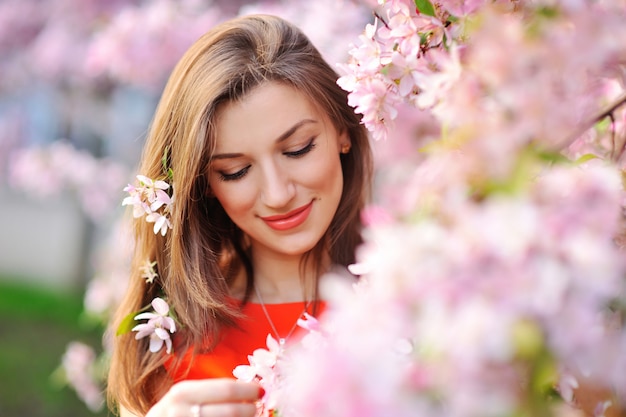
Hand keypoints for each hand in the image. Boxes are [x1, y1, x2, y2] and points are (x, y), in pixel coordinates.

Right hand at [144, 379, 261, 416]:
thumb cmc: (172, 414)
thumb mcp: (183, 398)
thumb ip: (210, 392)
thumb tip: (249, 389)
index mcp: (182, 393)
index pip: (226, 389)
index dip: (248, 389)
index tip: (261, 390)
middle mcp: (181, 412)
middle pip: (230, 410)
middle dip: (250, 409)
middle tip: (257, 408)